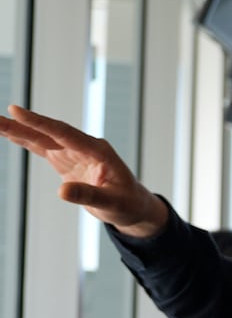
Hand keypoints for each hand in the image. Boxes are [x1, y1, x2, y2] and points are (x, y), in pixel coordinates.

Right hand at [0, 105, 166, 235]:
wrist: (133, 206)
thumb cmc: (127, 204)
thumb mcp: (111, 203)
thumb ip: (88, 195)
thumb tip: (61, 191)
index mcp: (98, 150)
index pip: (63, 133)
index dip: (39, 123)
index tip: (16, 111)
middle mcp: (84, 146)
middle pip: (48, 132)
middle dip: (22, 123)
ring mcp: (74, 152)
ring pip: (42, 138)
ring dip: (19, 130)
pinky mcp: (67, 160)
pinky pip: (43, 148)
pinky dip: (26, 140)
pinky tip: (9, 133)